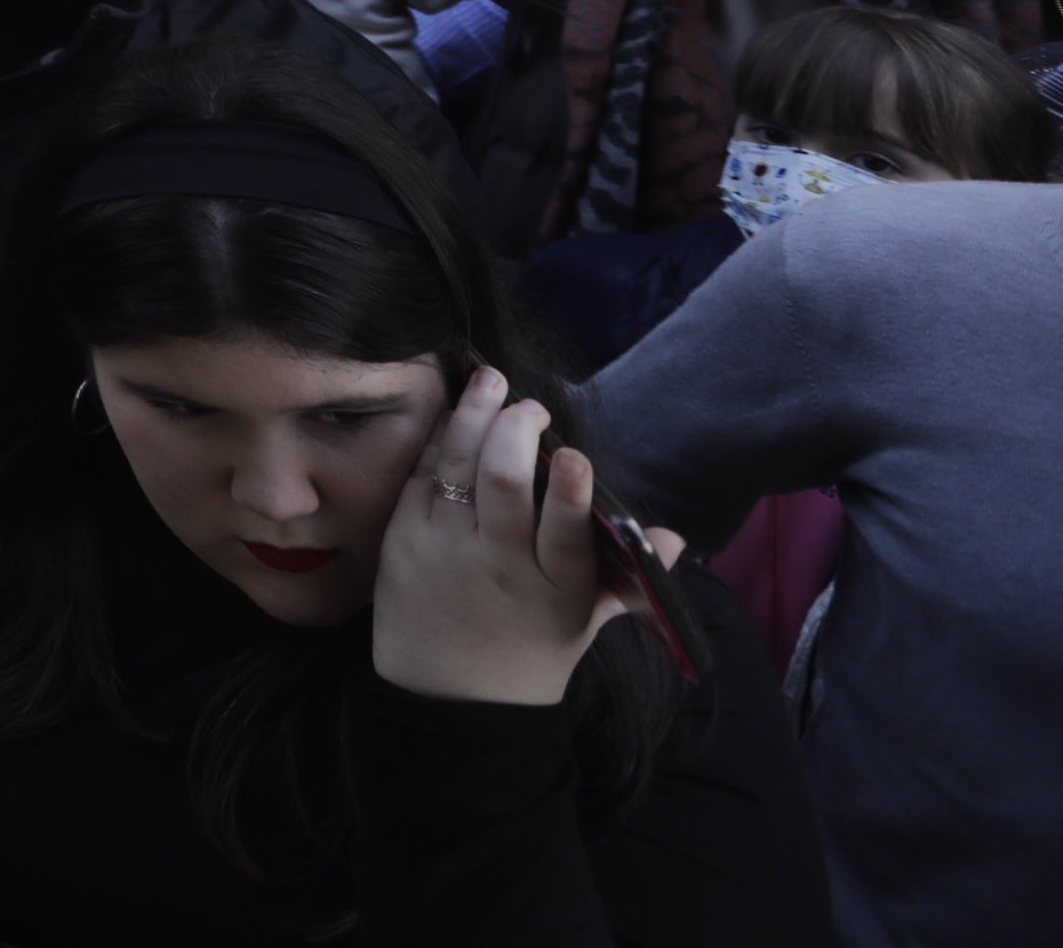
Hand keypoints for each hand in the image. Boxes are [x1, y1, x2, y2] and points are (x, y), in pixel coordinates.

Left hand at [371, 366, 659, 707]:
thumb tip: (675, 539)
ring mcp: (446, 550)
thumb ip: (628, 576)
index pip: (566, 535)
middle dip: (514, 433)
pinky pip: (422, 477)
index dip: (569, 494)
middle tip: (529, 405)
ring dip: (473, 417)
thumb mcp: (587, 620)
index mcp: (557, 587)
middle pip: (503, 486)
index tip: (574, 455)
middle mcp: (499, 565)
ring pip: (458, 469)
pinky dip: (440, 441)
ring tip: (489, 382)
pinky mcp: (404, 540)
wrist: (451, 696)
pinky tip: (453, 415)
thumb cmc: (529, 650)